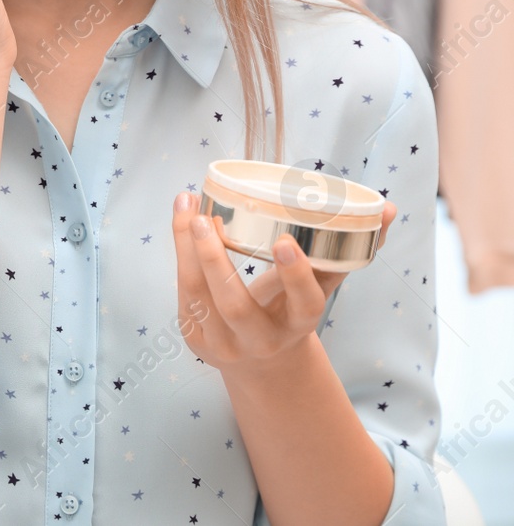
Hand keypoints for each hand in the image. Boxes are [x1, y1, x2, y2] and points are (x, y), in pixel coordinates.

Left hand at [171, 191, 397, 374]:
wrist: (262, 365)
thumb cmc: (291, 311)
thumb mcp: (320, 288)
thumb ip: (348, 251)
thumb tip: (388, 209)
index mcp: (298, 328)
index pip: (304, 306)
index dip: (296, 276)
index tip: (286, 243)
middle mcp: (260, 339)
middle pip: (235, 305)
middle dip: (216, 260)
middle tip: (207, 217)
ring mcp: (222, 342)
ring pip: (198, 294)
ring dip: (186, 246)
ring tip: (187, 203)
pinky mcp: (194, 336)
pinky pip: (183, 291)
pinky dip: (179, 253)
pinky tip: (181, 218)